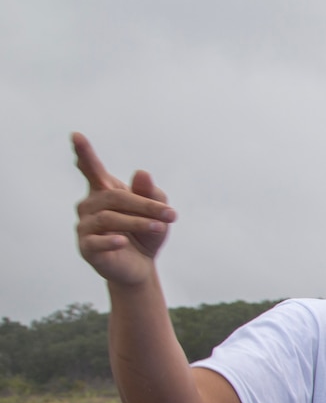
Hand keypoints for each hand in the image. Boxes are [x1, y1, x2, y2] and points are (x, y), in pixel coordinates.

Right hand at [72, 133, 175, 286]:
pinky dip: (111, 240)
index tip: (76, 136)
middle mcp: (90, 205)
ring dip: (138, 222)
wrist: (140, 266)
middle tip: (172, 215)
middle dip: (145, 205)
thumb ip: (151, 193)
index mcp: (104, 191)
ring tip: (160, 227)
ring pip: (109, 218)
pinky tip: (123, 241)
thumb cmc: (146, 233)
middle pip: (115, 197)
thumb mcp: (157, 212)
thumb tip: (142, 173)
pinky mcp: (87, 247)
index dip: (84, 153)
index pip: (93, 169)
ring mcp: (85, 226)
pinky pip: (96, 241)